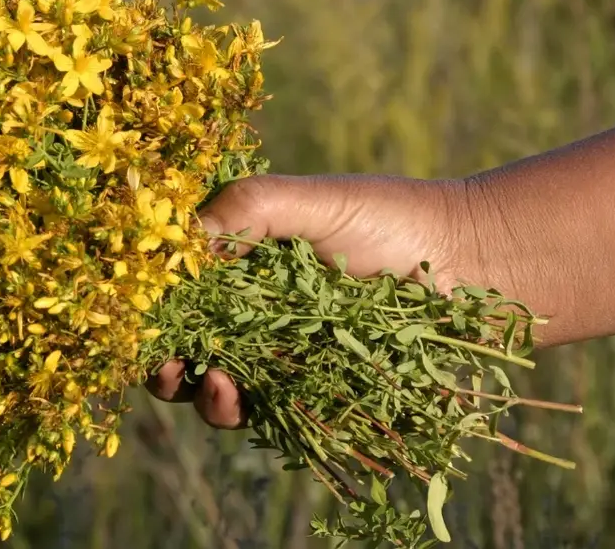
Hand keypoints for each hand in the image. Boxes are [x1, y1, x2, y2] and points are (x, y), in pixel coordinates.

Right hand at [144, 173, 476, 428]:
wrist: (472, 264)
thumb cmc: (390, 219)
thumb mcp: (308, 200)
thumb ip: (244, 209)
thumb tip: (176, 242)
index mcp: (244, 263)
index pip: (181, 291)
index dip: (153, 307)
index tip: (142, 316)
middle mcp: (256, 312)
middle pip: (191, 347)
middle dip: (168, 363)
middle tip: (167, 367)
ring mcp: (286, 356)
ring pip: (223, 387)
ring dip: (204, 393)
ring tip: (216, 384)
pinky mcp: (319, 393)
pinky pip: (272, 413)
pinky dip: (248, 412)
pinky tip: (244, 398)